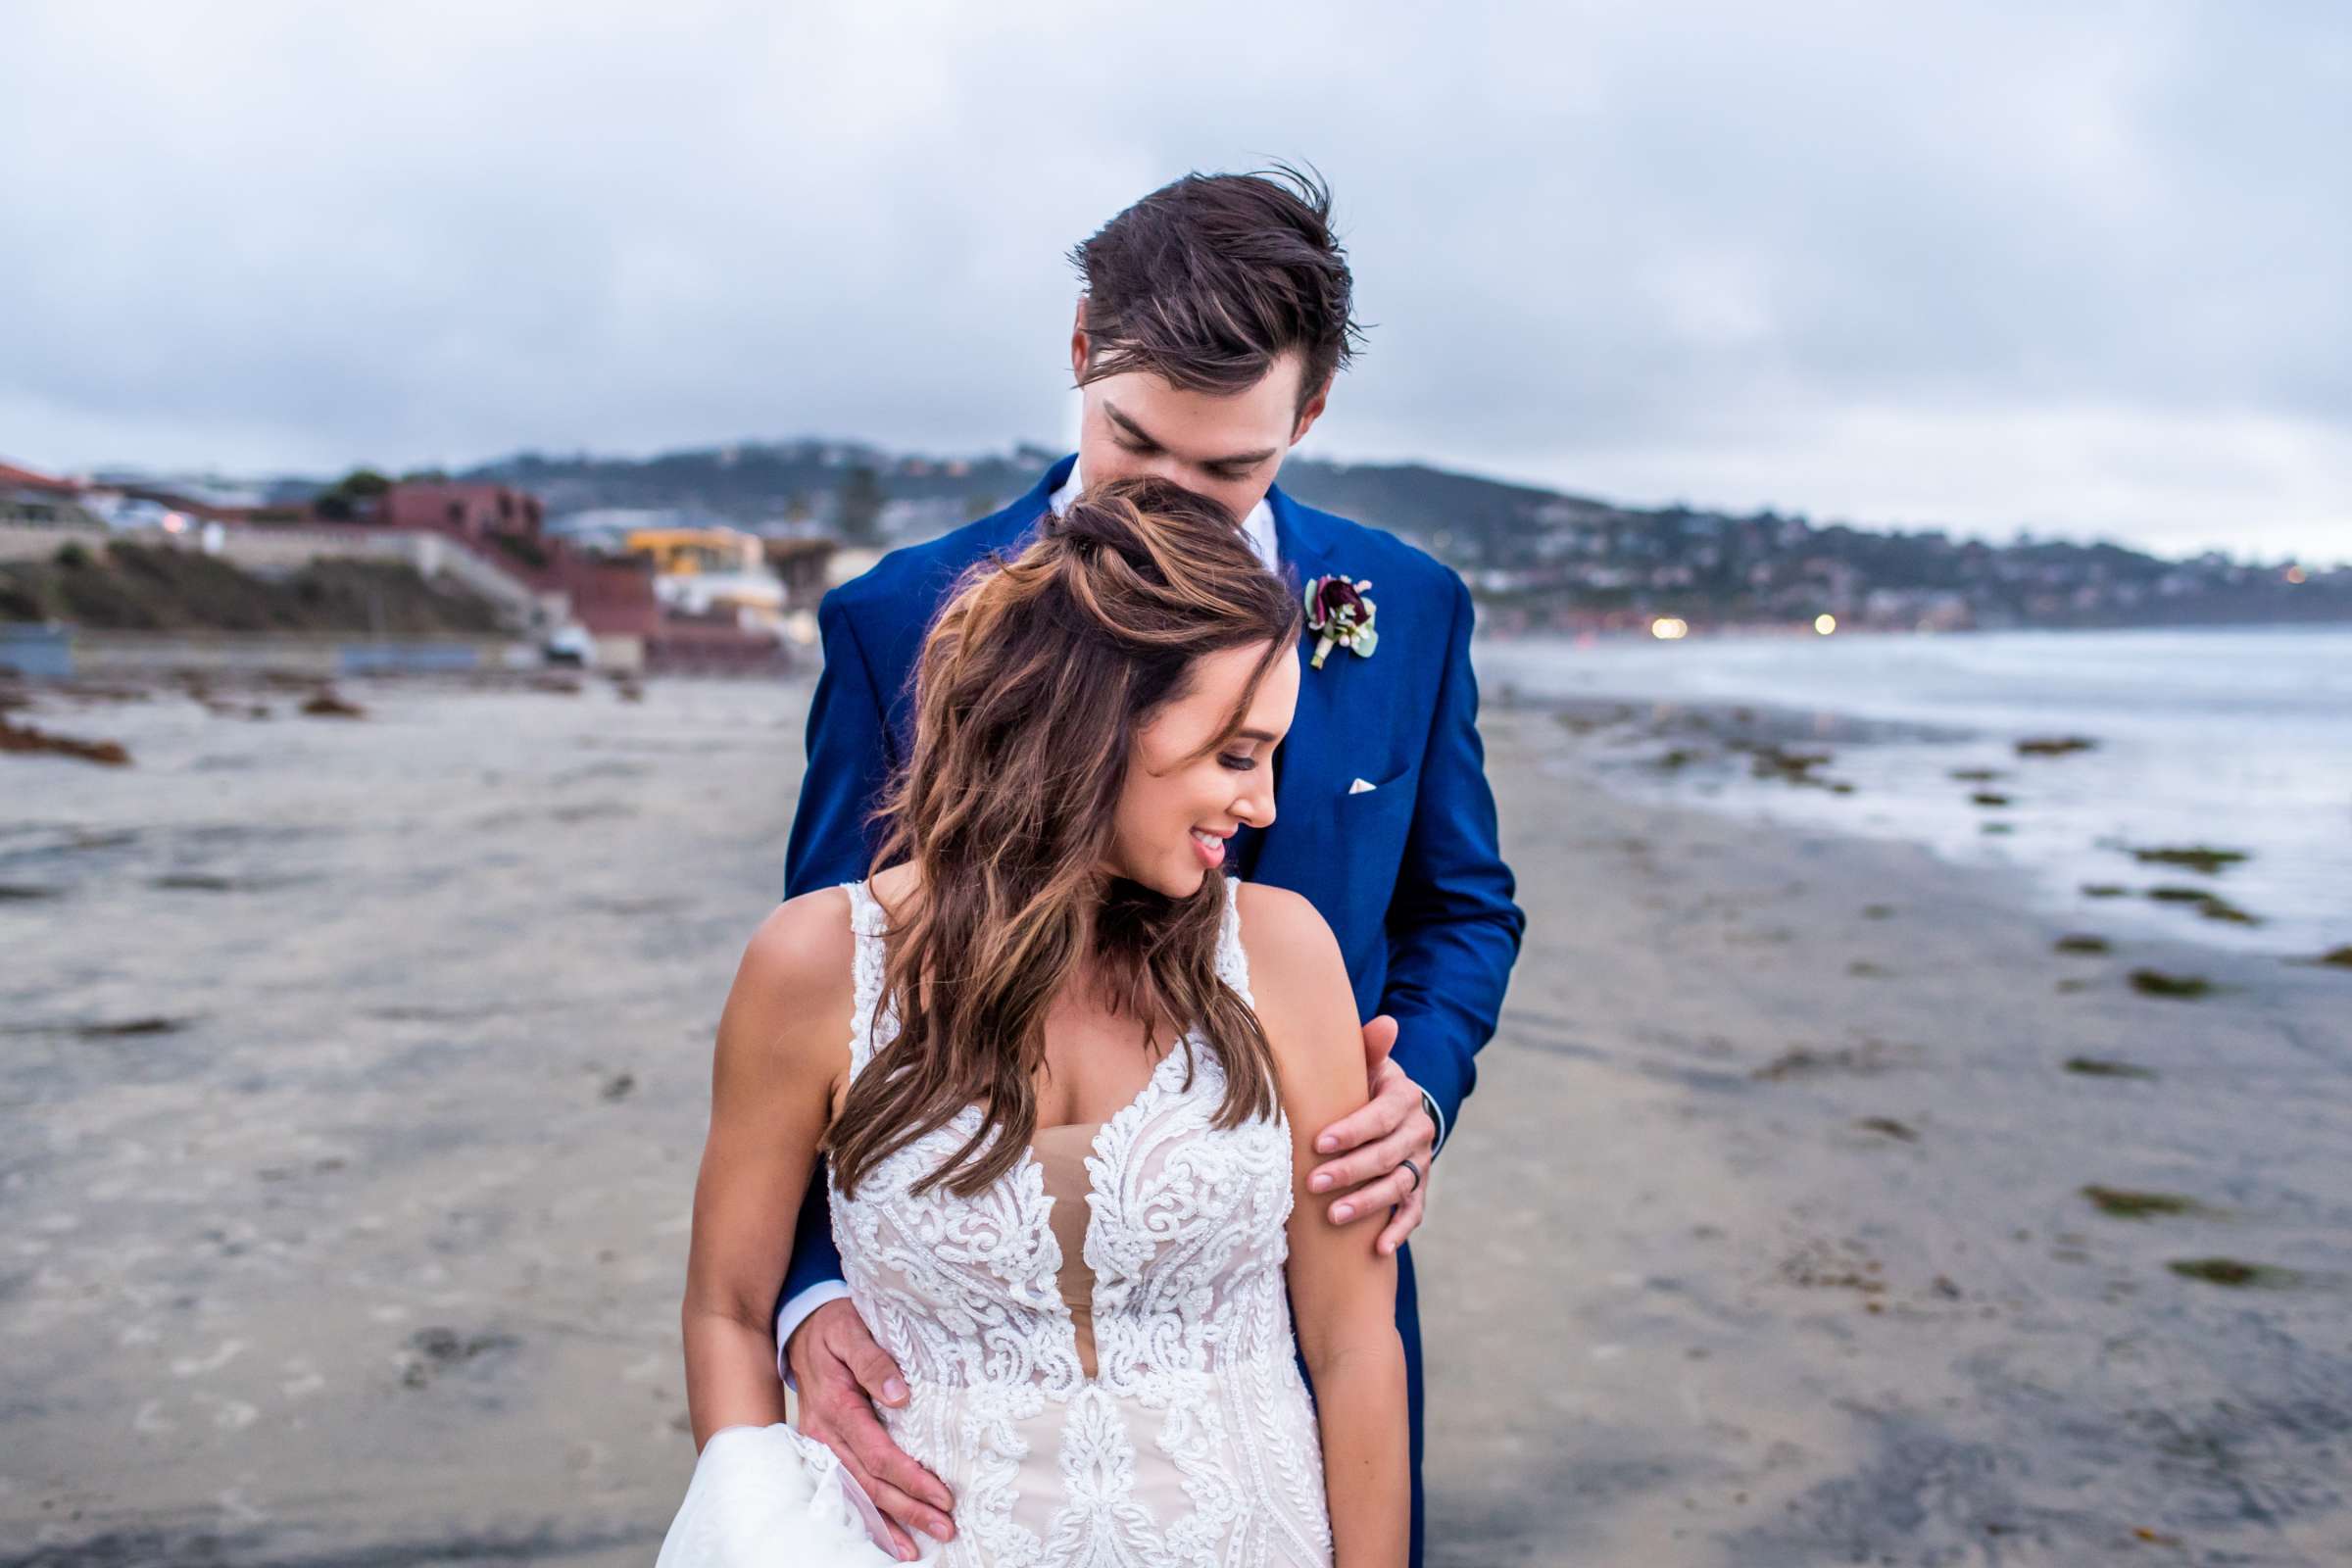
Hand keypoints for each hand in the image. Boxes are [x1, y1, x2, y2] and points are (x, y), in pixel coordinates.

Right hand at [784, 1296, 954, 1559]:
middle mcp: (824, 1433)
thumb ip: (874, 1360)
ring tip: (918, 1547)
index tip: (942, 1494)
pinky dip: (866, 1515)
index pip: (877, 1453)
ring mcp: (821, 1445)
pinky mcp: (823, 1449)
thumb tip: (899, 1394)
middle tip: (945, 1528)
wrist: (800, 1328)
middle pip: (869, 1482)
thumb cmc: (835, 1326)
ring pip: (856, 1491)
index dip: (910, 1478)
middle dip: (907, 1509)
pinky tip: (887, 1536)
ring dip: (888, 1521)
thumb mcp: (853, 1329)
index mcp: (836, 1405)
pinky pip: (845, 1487)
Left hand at [1307, 1013, 1433, 1255]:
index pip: (1380, 1117)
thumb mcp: (1368, 1062)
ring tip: (1334, 1216)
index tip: (1319, 1143)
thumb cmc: (1366, 1083)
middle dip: (1349, 1171)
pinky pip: (1413, 1213)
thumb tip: (1386, 1022)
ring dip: (1367, 1203)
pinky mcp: (1420, 1188)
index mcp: (1405, 1097)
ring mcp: (1421, 1162)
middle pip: (1386, 1156)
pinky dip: (1398, 1231)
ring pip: (1398, 1186)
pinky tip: (1378, 1249)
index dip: (1351, 1131)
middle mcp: (1418, 1131)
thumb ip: (1370, 1046)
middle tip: (1314, 1183)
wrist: (1395, 1108)